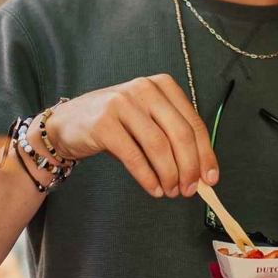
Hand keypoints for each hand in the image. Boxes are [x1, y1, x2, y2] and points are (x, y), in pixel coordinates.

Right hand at [42, 76, 217, 198]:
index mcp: (162, 86)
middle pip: (180, 134)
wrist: (67, 122)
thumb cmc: (115, 123)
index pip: (193, 123)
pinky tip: (154, 189)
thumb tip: (200, 172)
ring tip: (171, 191)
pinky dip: (148, 177)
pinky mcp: (103, 123)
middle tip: (190, 190)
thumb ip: (172, 138)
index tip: (210, 178)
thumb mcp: (147, 120)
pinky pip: (134, 156)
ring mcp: (122, 103)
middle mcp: (144, 89)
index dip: (205, 154)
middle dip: (189, 167)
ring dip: (169, 175)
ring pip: (159, 146)